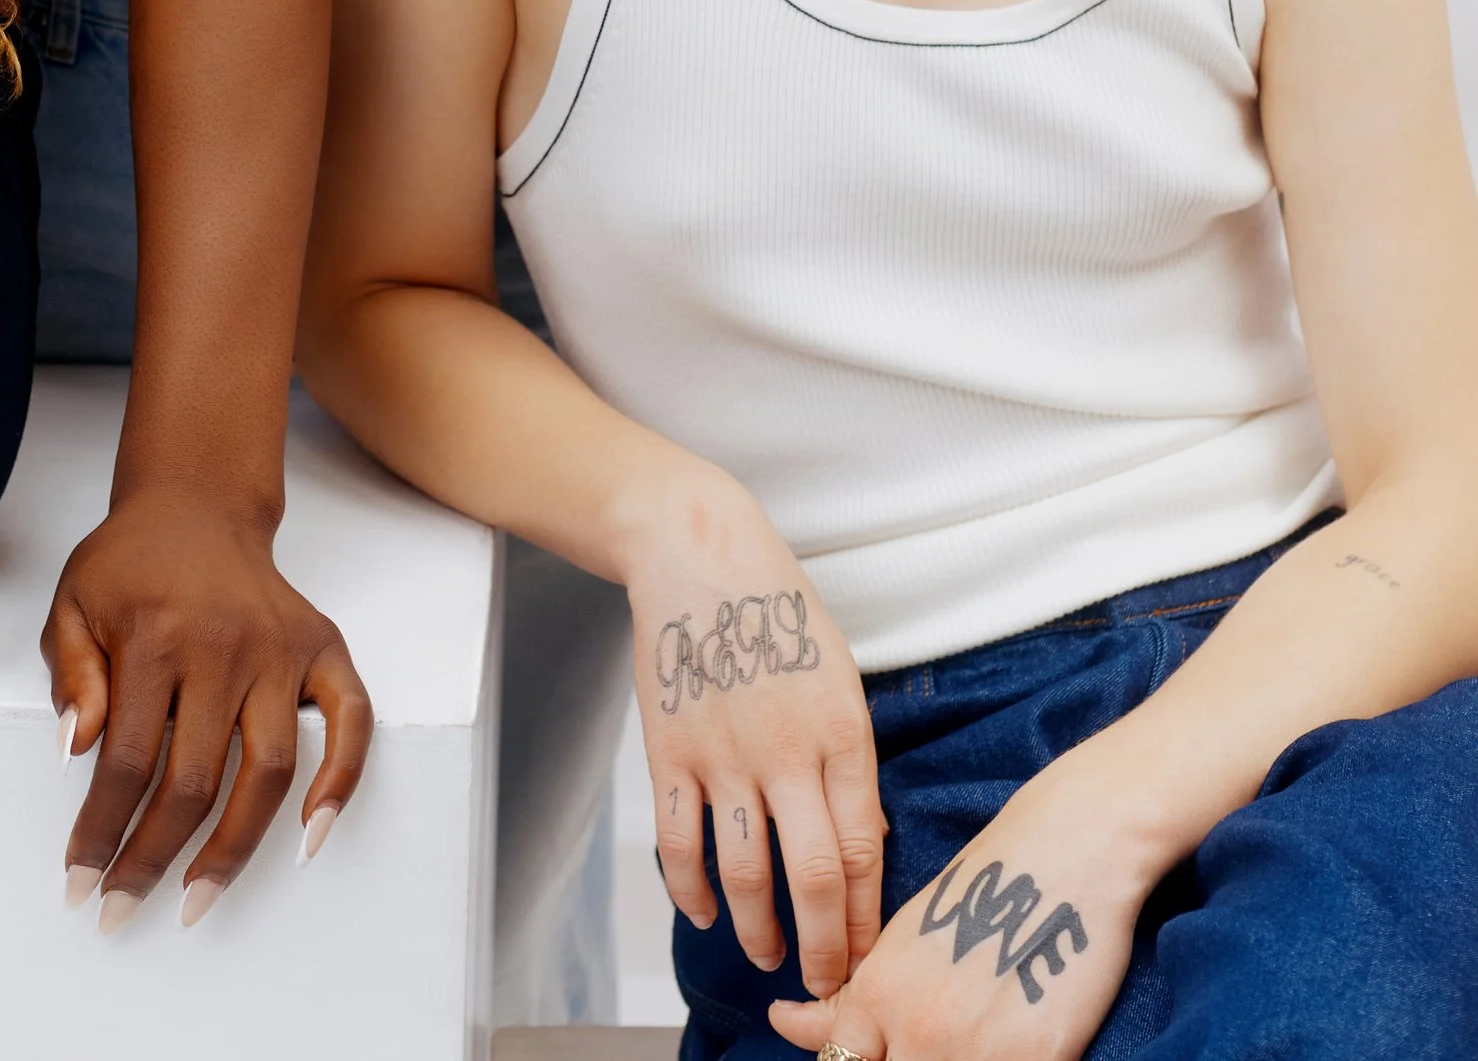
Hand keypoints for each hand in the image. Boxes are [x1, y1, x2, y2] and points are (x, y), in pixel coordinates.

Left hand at [42, 484, 372, 926]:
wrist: (196, 503)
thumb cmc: (130, 563)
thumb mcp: (72, 603)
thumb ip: (70, 674)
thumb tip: (77, 749)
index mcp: (154, 635)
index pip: (126, 760)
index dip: (101, 831)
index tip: (81, 879)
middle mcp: (224, 645)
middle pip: (194, 782)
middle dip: (152, 858)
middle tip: (123, 907)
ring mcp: (280, 648)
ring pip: (269, 772)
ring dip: (234, 849)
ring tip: (198, 898)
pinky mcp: (322, 648)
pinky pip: (351, 722)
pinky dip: (341, 781)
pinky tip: (310, 837)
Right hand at [626, 469, 884, 996]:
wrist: (698, 552)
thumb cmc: (777, 610)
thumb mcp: (840, 674)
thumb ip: (851, 757)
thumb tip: (866, 842)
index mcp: (841, 732)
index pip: (866, 852)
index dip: (869, 919)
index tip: (870, 958)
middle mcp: (787, 751)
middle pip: (816, 879)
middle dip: (827, 949)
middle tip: (828, 987)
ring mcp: (723, 753)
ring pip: (748, 874)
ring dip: (759, 932)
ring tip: (768, 956)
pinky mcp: (669, 750)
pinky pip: (681, 842)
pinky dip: (692, 890)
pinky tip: (705, 913)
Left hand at [770, 766, 1143, 1060]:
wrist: (1061, 854)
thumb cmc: (979, 893)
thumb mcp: (901, 942)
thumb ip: (847, 998)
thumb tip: (783, 1022)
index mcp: (877, 996)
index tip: (878, 1050)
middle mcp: (917, 1029)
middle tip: (935, 1037)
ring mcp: (975, 1050)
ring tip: (976, 1037)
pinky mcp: (1036, 1059)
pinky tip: (1014, 1046)